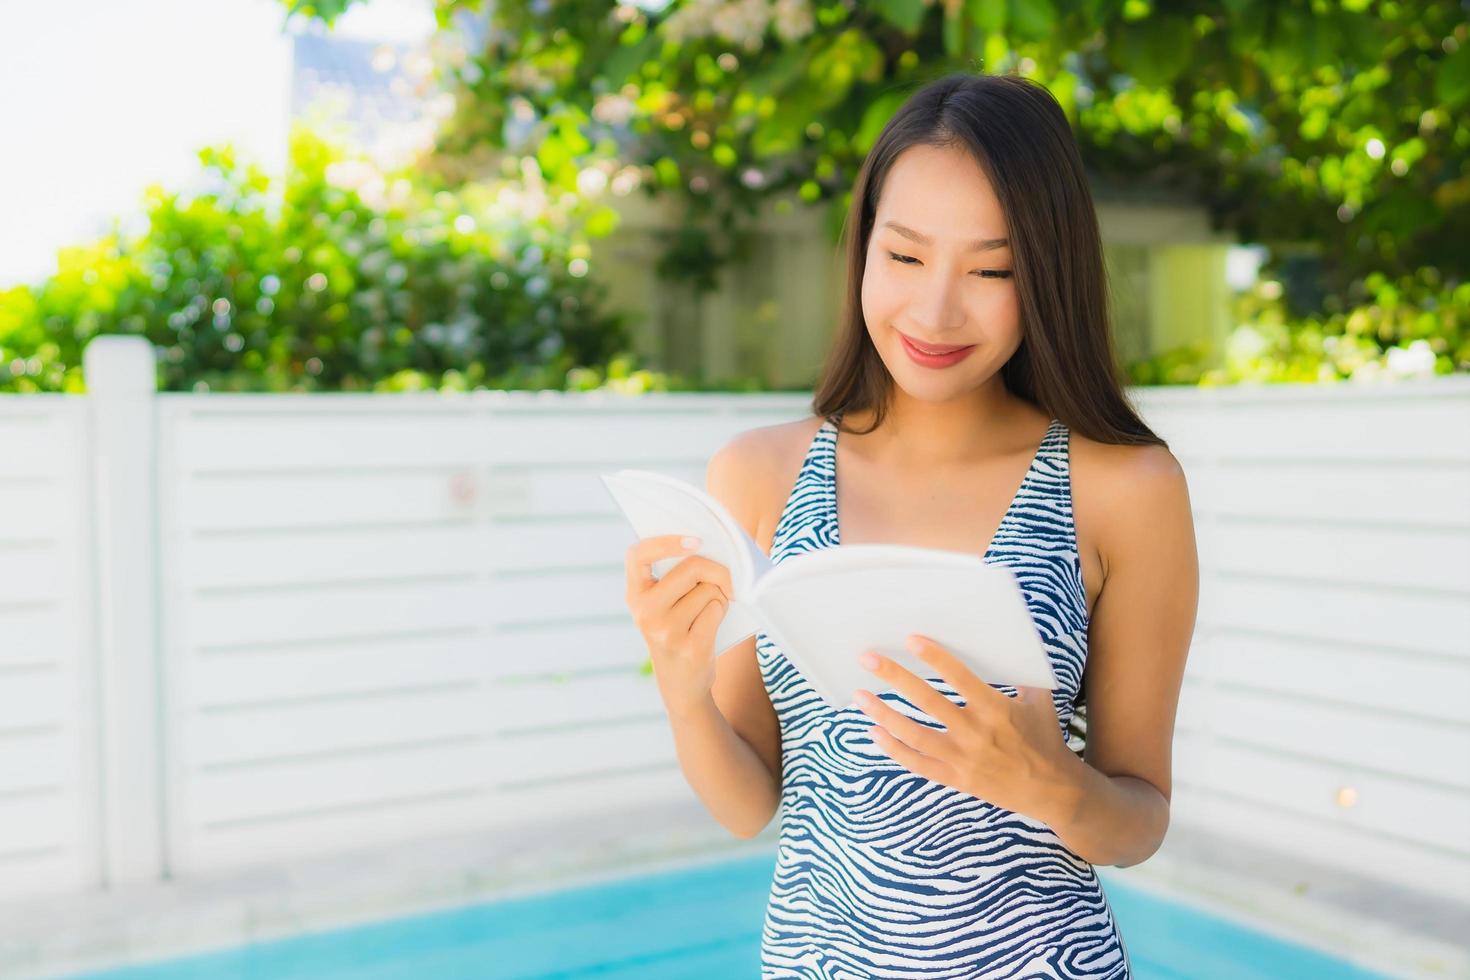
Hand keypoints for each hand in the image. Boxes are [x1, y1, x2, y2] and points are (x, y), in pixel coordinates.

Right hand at [623, 534, 733, 716]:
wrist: (681, 686)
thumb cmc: (677, 633)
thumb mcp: (662, 606)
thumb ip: (673, 577)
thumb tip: (710, 548)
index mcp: (635, 596)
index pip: (638, 555)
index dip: (666, 542)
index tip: (695, 541)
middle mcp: (645, 613)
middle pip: (692, 568)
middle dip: (716, 571)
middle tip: (724, 581)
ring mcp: (666, 632)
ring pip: (710, 590)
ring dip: (719, 597)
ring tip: (706, 614)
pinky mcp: (690, 647)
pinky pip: (718, 610)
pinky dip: (722, 613)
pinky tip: (710, 627)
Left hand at [853, 633, 1078, 823]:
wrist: (1052, 790)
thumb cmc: (1044, 738)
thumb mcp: (1038, 700)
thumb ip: (1018, 673)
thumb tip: (1005, 641)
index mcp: (996, 710)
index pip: (960, 678)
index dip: (935, 658)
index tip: (910, 640)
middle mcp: (976, 734)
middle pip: (928, 702)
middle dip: (895, 677)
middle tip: (868, 659)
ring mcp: (963, 759)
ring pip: (914, 735)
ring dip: (883, 714)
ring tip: (860, 696)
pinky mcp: (956, 779)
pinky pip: (917, 764)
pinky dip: (893, 750)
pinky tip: (874, 733)